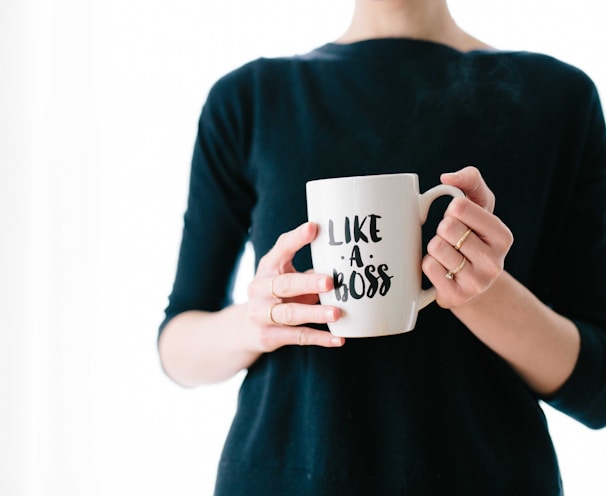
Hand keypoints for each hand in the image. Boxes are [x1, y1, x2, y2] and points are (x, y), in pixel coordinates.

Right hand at [246, 222, 343, 350]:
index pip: (281, 249)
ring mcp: (261, 314)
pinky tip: (338, 339)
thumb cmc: (277, 295)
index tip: (314, 228)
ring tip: (337, 313)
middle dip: (308, 283)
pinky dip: (319, 338)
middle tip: (330, 282)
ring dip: (315, 313)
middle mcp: (260, 289)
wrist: (245, 328)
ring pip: (290, 314)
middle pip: (285, 284)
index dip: (296, 239)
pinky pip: (298, 337)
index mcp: (268, 268)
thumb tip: (346, 262)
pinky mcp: (268, 336)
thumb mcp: (286, 276)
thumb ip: (309, 270)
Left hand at [422, 166, 513, 307]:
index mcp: (503, 236)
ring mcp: (477, 283)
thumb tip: (447, 178)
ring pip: (436, 247)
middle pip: (446, 227)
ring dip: (434, 247)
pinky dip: (428, 264)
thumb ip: (470, 181)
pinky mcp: (456, 297)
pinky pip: (428, 267)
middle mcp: (494, 262)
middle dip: (442, 229)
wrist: (473, 284)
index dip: (452, 210)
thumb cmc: (473, 236)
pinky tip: (441, 269)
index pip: (460, 207)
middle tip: (452, 239)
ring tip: (447, 254)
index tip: (459, 219)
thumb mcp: (479, 206)